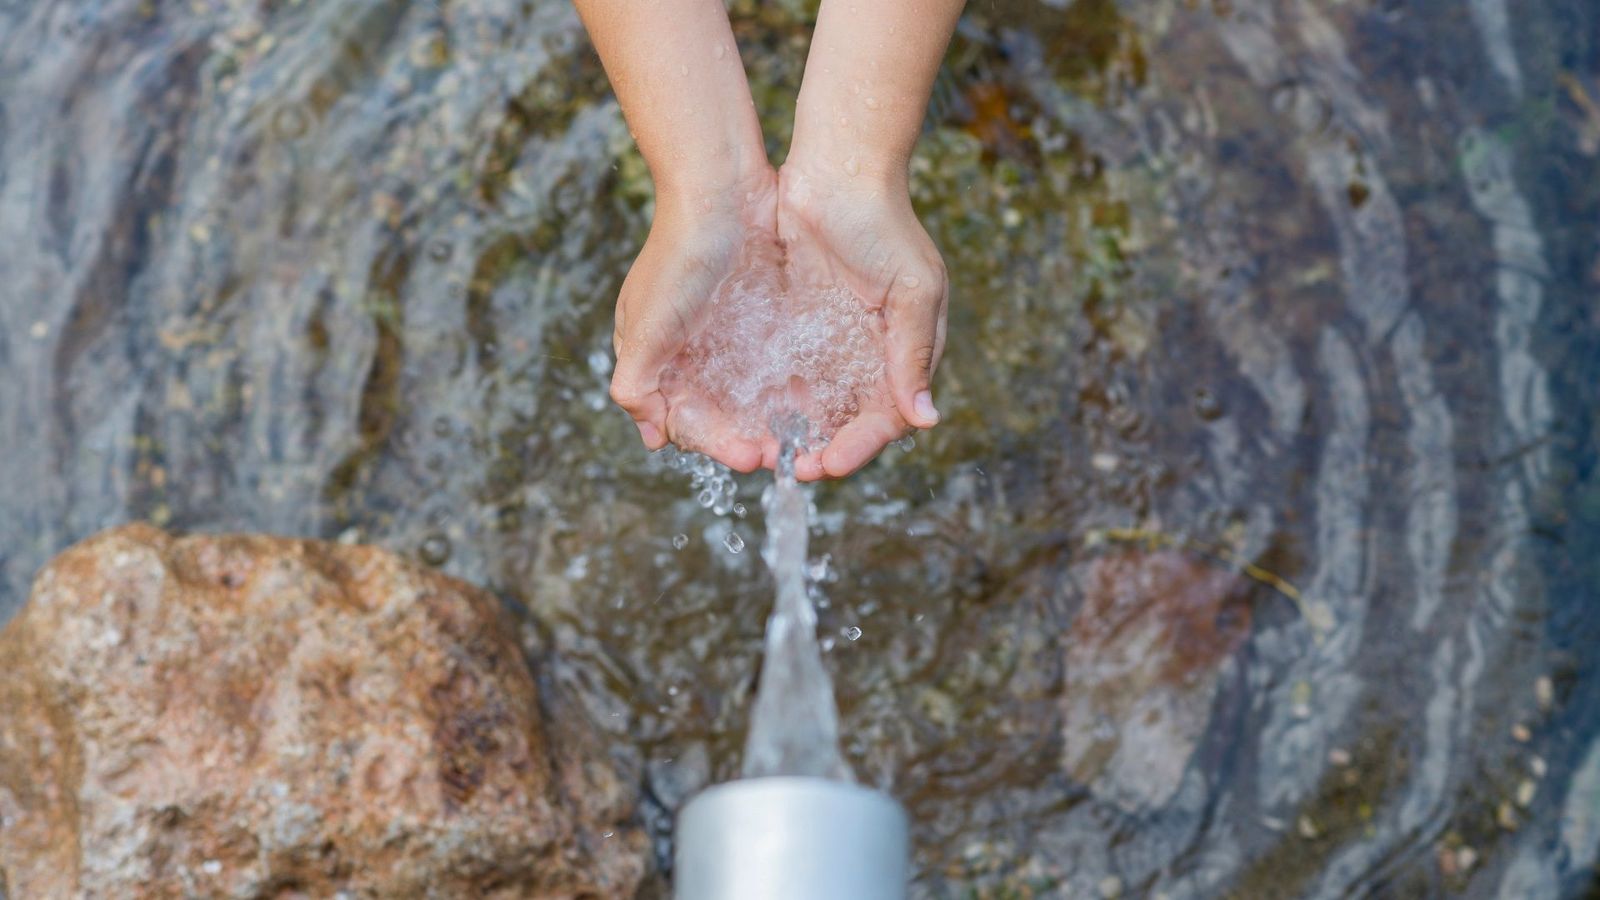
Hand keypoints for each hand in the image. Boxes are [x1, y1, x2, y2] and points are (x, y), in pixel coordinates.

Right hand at [609, 165, 779, 472]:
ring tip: (803, 437)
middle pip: (717, 413)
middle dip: (746, 437)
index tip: (751, 457)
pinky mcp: (757, 313)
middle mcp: (687, 348)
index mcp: (654, 355)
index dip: (715, 444)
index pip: (684, 420)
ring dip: (769, 419)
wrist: (721, 186)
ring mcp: (722, 331)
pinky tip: (811, 400)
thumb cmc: (678, 253)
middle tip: (783, 455)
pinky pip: (771, 362)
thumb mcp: (648, 324)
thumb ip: (637, 382)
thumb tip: (650, 434)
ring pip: (746, 393)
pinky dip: (785, 387)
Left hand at [775, 161, 948, 479]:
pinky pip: (786, 375)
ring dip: (797, 433)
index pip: (887, 417)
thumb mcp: (911, 288)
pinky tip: (752, 416)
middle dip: (824, 449)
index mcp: (906, 351)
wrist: (838, 168)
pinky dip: (774, 401)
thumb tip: (926, 419)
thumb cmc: (884, 223)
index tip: (828, 463)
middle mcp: (870, 355)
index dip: (860, 446)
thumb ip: (913, 353)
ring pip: (816, 406)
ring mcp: (831, 342)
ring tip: (769, 453)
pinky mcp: (796, 326)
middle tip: (793, 469)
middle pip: (849, 421)